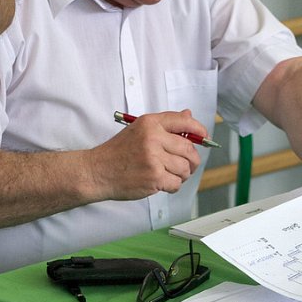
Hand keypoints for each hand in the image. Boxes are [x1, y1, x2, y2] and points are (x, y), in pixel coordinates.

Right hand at [85, 110, 204, 200]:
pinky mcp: (154, 177)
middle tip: (186, 165)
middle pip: (189, 149)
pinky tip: (161, 182)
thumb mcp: (139, 130)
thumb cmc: (118, 152)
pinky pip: (176, 183)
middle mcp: (153, 137)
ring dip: (181, 175)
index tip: (204, 137)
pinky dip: (172, 186)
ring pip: (185, 168)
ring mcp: (153, 158)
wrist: (97, 171)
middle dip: (192, 160)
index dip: (199, 130)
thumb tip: (189, 116)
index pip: (184, 121)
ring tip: (168, 174)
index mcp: (150, 123)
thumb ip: (165, 124)